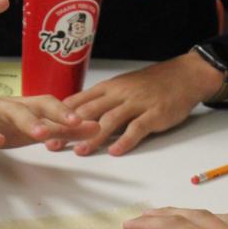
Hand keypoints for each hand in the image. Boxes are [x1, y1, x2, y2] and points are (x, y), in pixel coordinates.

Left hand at [53, 51, 222, 155]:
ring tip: (80, 151)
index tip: (43, 129)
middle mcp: (119, 94)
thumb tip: (77, 116)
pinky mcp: (154, 114)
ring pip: (110, 121)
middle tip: (52, 144)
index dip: (59, 116)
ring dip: (93, 137)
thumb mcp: (122, 87)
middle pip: (89, 112)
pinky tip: (116, 152)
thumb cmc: (151, 84)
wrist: (184, 75)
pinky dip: (125, 141)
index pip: (79, 101)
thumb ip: (102, 101)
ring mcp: (137, 103)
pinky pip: (137, 128)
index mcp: (108, 88)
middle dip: (68, 129)